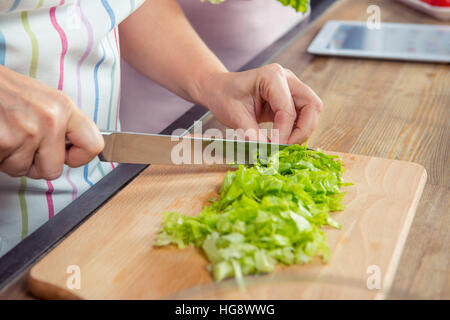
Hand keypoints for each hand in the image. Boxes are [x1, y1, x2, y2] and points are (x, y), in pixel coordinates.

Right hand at [0, 66, 103, 179]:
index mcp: (63, 107)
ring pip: (24, 171)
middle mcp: (50, 119)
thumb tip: (74, 148)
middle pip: (54, 170)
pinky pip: (4, 167)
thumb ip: (62, 123)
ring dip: (12, 159)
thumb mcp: (43, 99)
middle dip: (36, 164)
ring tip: (7, 135)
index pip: (93, 145)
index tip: (68, 156)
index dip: (79, 158)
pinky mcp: (5, 142)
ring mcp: (28, 132)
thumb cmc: (3, 90)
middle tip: (24, 145)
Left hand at [196, 64, 322, 143]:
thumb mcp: (234, 116)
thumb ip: (252, 135)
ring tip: (285, 145)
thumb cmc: (224, 96)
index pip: (287, 109)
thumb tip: (267, 153)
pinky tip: (284, 140)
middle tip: (287, 148)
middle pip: (312, 105)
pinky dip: (297, 129)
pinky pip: (303, 115)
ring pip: (312, 110)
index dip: (284, 133)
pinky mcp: (291, 98)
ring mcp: (291, 87)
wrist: (219, 89)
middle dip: (303, 130)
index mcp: (271, 77)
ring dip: (303, 130)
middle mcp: (287, 79)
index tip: (274, 149)